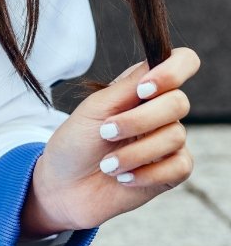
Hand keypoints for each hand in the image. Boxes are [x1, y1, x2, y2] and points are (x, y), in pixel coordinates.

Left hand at [20, 47, 200, 236]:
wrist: (65, 185)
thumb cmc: (76, 141)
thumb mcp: (95, 108)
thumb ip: (127, 87)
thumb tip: (157, 60)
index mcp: (140, 88)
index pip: (181, 62)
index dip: (172, 70)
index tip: (143, 89)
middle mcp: (158, 112)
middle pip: (178, 102)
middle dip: (139, 120)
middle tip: (106, 132)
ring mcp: (167, 142)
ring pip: (176, 136)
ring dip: (135, 152)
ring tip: (108, 164)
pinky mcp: (171, 172)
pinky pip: (179, 166)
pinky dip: (147, 172)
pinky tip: (123, 177)